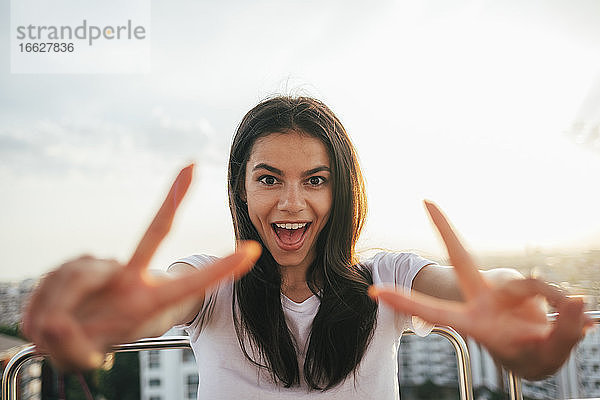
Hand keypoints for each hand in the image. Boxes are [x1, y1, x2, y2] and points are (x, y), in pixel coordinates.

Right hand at [22, 164, 261, 369]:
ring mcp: (105, 267)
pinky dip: (43, 301)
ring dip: (59, 307)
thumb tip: (55, 325)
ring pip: (81, 272)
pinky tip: (46, 314)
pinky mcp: (75, 262)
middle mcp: (131, 277)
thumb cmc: (87, 341)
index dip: (221, 270)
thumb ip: (74, 344)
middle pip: (155, 233)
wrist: (64, 338)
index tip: (252, 252)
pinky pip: (54, 276)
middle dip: (177, 197)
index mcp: (146, 299)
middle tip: (192, 166)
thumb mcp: (85, 353)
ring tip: (57, 327)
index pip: (190, 282)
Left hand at [369, 200, 592, 379]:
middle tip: (425, 201)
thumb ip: (564, 332)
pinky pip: (546, 288)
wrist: (541, 354)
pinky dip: (562, 302)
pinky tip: (574, 311)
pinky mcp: (525, 287)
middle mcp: (484, 300)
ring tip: (569, 318)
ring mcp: (504, 291)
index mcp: (475, 323)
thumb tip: (576, 300)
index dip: (407, 300)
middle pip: (463, 259)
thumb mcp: (546, 355)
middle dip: (445, 230)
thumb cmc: (532, 357)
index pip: (437, 311)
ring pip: (529, 285)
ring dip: (550, 299)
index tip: (376, 290)